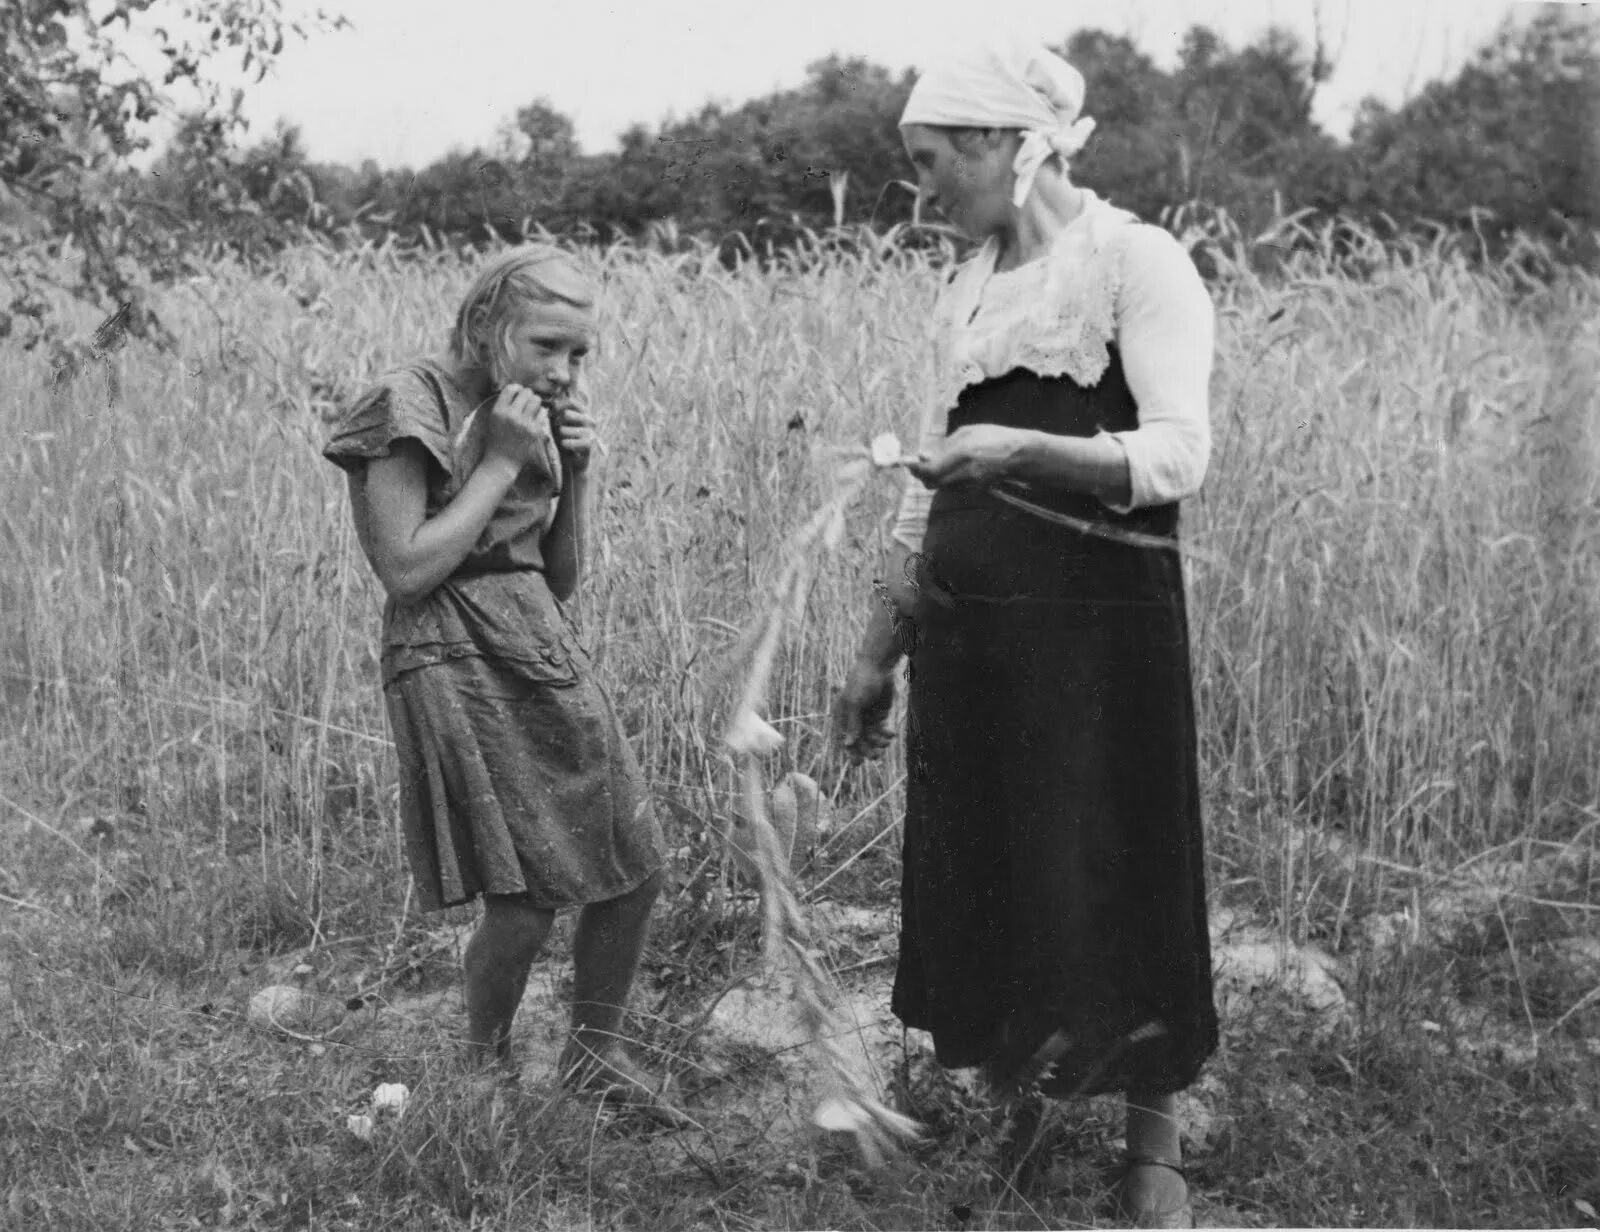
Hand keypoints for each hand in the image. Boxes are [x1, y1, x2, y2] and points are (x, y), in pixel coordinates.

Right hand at [484, 383, 559, 479]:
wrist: (503, 461)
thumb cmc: (497, 439)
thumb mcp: (493, 419)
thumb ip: (503, 404)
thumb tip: (518, 388)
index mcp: (499, 411)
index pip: (511, 388)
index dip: (516, 388)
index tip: (518, 393)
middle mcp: (512, 416)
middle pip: (526, 392)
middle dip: (527, 395)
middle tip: (525, 402)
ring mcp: (525, 424)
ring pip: (537, 400)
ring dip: (535, 403)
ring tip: (531, 409)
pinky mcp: (536, 431)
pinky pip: (543, 413)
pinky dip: (540, 413)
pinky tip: (534, 419)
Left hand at [550, 393, 598, 472]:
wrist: (574, 459)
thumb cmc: (565, 437)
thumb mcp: (559, 421)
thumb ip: (556, 411)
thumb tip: (552, 401)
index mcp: (584, 412)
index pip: (571, 401)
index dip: (558, 406)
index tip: (552, 414)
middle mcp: (589, 420)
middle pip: (567, 414)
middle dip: (557, 422)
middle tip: (557, 428)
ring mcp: (590, 432)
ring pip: (564, 429)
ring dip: (560, 435)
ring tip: (562, 439)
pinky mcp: (589, 444)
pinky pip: (568, 442)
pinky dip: (564, 444)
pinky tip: (565, 445)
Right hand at [831, 661, 895, 762]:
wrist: (878, 668)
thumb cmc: (861, 683)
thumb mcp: (855, 703)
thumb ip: (852, 724)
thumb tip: (848, 745)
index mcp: (841, 717)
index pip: (844, 739)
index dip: (850, 752)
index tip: (857, 763)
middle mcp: (853, 720)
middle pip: (859, 741)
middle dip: (867, 749)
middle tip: (876, 756)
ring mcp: (866, 719)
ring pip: (871, 738)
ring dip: (878, 742)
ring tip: (886, 742)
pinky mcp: (878, 716)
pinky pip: (881, 731)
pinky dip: (886, 734)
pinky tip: (891, 735)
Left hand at [908, 424, 1028, 489]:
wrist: (1020, 455)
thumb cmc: (994, 437)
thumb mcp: (967, 432)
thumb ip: (944, 445)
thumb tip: (923, 456)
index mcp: (963, 453)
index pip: (930, 469)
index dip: (915, 468)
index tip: (905, 462)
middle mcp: (966, 472)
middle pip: (932, 482)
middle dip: (922, 474)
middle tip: (918, 463)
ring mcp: (971, 484)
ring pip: (941, 485)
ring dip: (935, 476)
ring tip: (941, 461)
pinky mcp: (974, 490)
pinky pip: (952, 486)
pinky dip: (947, 479)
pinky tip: (955, 468)